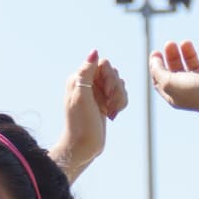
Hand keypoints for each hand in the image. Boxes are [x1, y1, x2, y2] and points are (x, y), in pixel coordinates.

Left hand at [54, 50, 127, 178]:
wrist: (83, 146)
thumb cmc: (80, 123)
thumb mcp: (81, 97)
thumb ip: (86, 73)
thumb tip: (94, 51)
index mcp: (78, 79)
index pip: (103, 64)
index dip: (109, 76)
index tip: (107, 92)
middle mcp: (87, 83)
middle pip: (113, 73)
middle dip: (116, 88)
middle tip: (108, 105)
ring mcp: (96, 93)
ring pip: (119, 84)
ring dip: (119, 98)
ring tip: (111, 111)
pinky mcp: (104, 102)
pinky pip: (120, 94)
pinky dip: (120, 104)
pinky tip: (113, 114)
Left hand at [149, 41, 198, 116]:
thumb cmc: (195, 92)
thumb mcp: (169, 82)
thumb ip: (158, 71)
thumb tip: (153, 59)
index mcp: (176, 95)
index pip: (162, 81)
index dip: (157, 67)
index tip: (156, 52)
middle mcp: (191, 90)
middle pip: (178, 71)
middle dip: (172, 57)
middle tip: (170, 44)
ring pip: (195, 66)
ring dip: (188, 53)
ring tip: (185, 42)